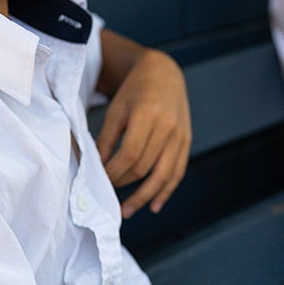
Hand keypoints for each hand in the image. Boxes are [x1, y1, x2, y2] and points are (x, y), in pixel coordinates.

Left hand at [96, 49, 191, 217]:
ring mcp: (180, 135)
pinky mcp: (186, 141)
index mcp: (148, 115)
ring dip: (144, 197)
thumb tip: (97, 169)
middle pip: (144, 167)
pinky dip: (166, 191)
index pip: (129, 155)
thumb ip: (107, 139)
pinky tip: (154, 205)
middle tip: (107, 194)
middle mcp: (168, 127)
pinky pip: (178, 172)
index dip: (112, 173)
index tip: (99, 181)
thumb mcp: (116, 110)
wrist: (164, 73)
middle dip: (123, 185)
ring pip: (163, 175)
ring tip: (127, 211)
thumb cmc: (136, 90)